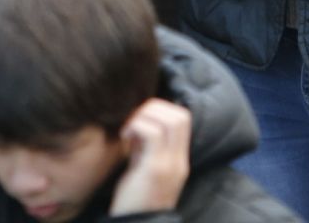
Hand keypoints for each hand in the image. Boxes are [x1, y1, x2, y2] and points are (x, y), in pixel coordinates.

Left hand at [109, 99, 191, 215]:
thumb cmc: (133, 200)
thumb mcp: (144, 169)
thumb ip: (146, 147)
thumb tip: (139, 121)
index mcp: (178, 161)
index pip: (184, 119)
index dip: (162, 109)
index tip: (140, 118)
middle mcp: (179, 162)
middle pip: (181, 115)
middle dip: (154, 107)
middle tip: (133, 119)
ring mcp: (170, 165)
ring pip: (170, 120)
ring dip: (145, 115)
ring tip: (129, 129)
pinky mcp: (155, 170)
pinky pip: (153, 133)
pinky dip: (137, 125)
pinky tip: (124, 137)